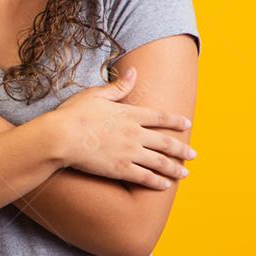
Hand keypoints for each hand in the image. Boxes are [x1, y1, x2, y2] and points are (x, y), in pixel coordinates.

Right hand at [47, 67, 196, 189]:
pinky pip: (144, 177)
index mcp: (129, 114)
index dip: (175, 121)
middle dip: (182, 149)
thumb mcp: (96, 94)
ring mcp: (129, 152)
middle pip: (165, 142)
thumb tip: (134, 72)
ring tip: (184, 173)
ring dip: (174, 168)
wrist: (61, 137)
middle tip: (193, 155)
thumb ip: (118, 86)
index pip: (160, 117)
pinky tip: (165, 184)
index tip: (187, 124)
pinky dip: (157, 181)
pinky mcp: (120, 169)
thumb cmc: (74, 114)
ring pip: (159, 162)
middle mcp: (134, 133)